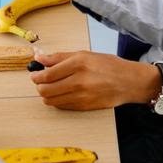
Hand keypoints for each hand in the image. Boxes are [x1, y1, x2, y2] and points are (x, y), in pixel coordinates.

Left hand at [30, 50, 160, 109]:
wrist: (129, 82)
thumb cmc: (108, 65)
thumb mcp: (84, 54)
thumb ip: (60, 57)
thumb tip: (39, 58)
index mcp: (79, 64)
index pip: (48, 74)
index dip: (36, 75)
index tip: (33, 74)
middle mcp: (79, 81)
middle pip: (46, 89)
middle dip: (38, 85)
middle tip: (38, 81)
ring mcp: (82, 96)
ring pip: (51, 100)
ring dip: (45, 94)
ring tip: (48, 87)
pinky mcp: (84, 107)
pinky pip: (61, 106)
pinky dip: (56, 100)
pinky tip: (59, 93)